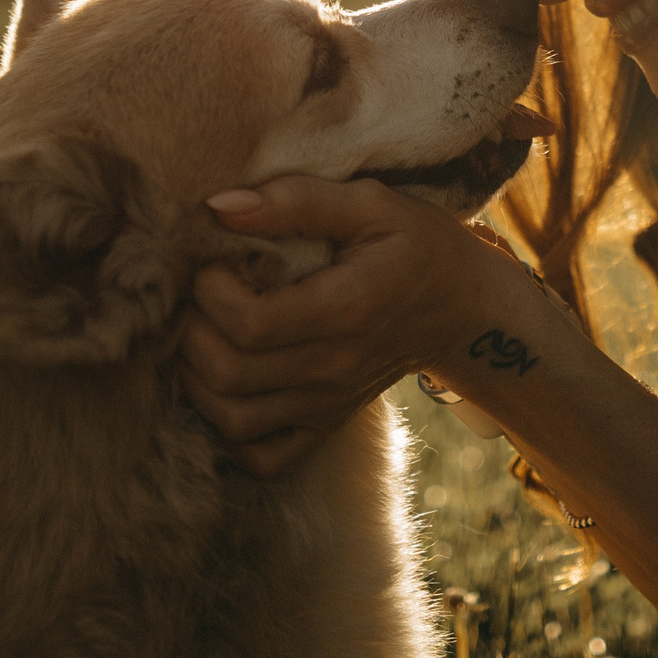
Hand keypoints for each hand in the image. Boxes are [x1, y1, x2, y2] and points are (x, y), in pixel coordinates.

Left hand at [182, 175, 521, 475]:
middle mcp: (334, 368)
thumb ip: (297, 200)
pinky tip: (228, 385)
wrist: (465, 309)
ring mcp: (328, 404)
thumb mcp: (371, 203)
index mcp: (345, 309)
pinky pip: (262, 457)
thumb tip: (220, 206)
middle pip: (229, 375)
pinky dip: (229, 431)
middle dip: (193, 330)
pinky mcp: (325, 425)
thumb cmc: (416, 245)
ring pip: (233, 420)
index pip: (250, 324)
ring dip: (199, 379)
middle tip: (201, 296)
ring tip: (207, 334)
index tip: (216, 262)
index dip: (211, 291)